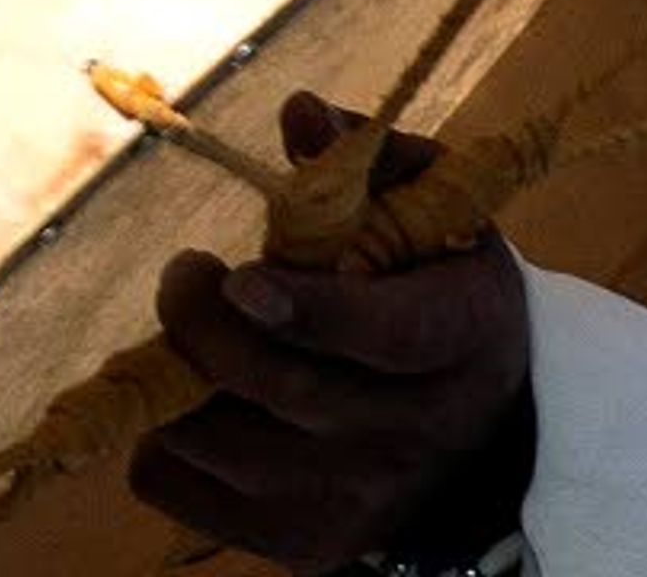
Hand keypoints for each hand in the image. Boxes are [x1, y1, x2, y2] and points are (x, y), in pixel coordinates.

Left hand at [127, 96, 534, 575]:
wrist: (484, 437)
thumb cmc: (441, 287)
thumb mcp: (434, 209)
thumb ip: (367, 156)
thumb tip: (299, 113)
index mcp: (463, 331)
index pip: (388, 335)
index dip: (312, 309)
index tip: (240, 276)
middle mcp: (419, 430)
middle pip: (291, 391)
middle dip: (209, 327)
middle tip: (183, 273)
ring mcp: (363, 502)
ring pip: (232, 451)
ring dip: (179, 381)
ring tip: (188, 329)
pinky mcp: (307, 546)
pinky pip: (192, 503)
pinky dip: (162, 447)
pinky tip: (186, 397)